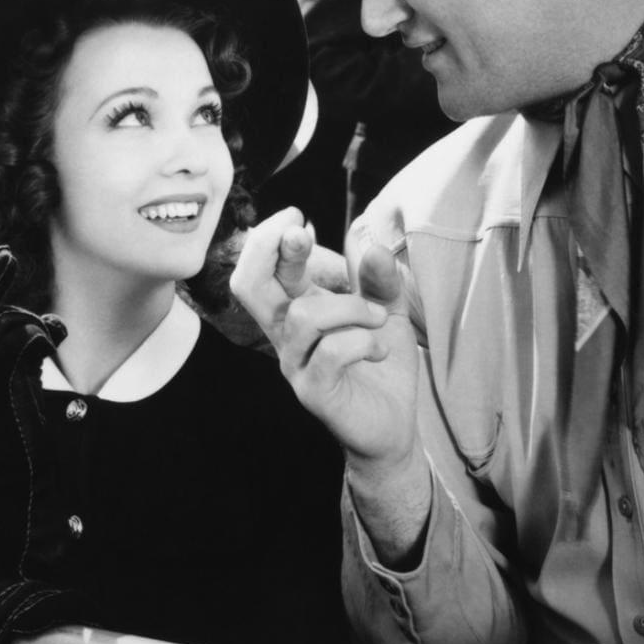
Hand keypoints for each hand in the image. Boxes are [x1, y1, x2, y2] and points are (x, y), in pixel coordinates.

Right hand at [232, 209, 418, 472]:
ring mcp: (296, 363)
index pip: (261, 266)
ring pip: (303, 316)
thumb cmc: (381, 362)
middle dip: (270, 249)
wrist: (395, 423)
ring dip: (349, 306)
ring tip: (377, 318)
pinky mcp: (314, 391)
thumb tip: (371, 245)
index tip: (300, 220)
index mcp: (297, 305)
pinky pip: (330, 352)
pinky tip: (380, 350)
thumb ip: (379, 278)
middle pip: (248, 285)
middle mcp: (287, 333)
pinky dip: (361, 340)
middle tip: (303, 233)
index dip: (270, 237)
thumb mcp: (387, 309)